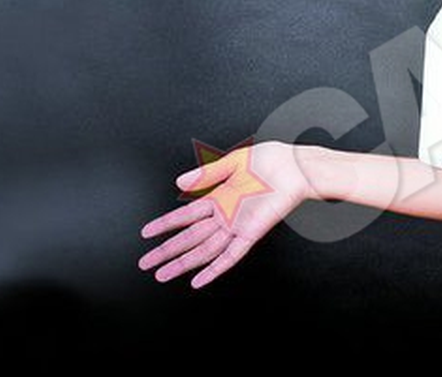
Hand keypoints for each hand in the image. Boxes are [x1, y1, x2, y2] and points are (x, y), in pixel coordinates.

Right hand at [139, 140, 311, 287]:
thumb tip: (179, 182)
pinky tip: (198, 279)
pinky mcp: (251, 233)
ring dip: (182, 263)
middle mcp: (226, 215)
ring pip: (203, 250)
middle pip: (189, 238)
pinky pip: (230, 256)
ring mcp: (237, 226)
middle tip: (145, 263)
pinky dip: (214, 269)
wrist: (297, 167)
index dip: (165, 224)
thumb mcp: (234, 162)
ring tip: (161, 274)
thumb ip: (206, 174)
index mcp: (220, 197)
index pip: (185, 215)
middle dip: (166, 251)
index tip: (146, 232)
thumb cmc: (273, 161)